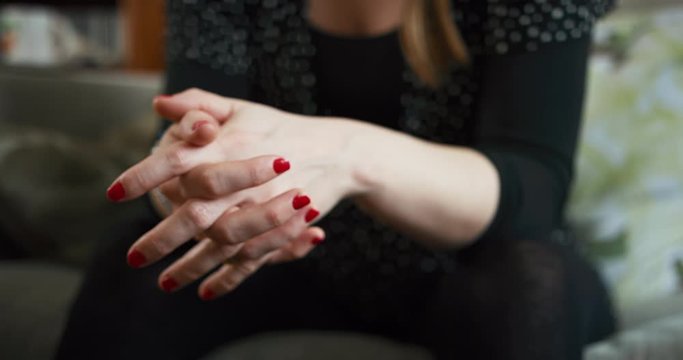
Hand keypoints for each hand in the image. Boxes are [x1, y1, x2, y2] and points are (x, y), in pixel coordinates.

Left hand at [108, 89, 365, 298]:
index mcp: (231, 145)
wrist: (337, 152)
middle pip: (196, 214)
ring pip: (221, 244)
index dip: (144, 176)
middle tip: (134, 259)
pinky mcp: (283, 229)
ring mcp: (266, 208)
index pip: (178, 160)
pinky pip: (254, 259)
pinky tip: (208, 292)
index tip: (114, 193)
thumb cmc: (282, 129)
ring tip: (165, 284)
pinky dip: (231, 278)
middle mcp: (246, 180)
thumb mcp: (242, 108)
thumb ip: (200, 104)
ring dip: (192, 266)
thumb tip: (160, 105)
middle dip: (163, 239)